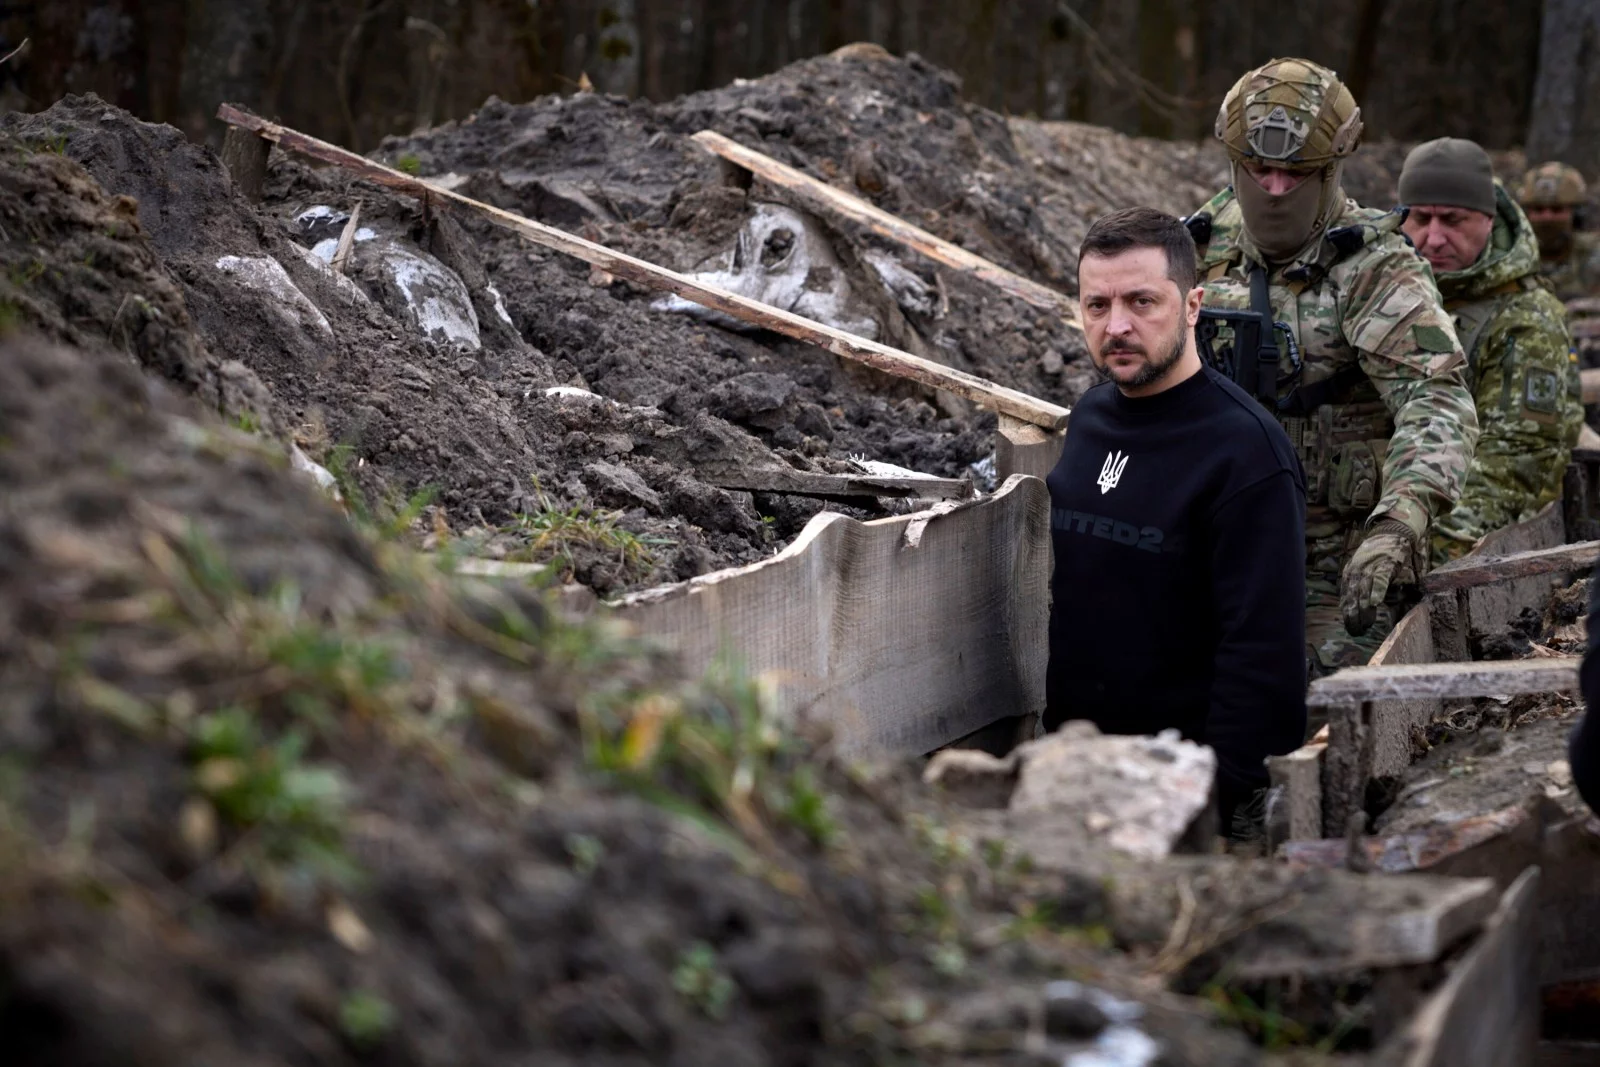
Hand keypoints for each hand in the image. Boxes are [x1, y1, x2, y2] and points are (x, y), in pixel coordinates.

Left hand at [1340, 519, 1418, 636]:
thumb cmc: (1379, 556)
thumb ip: (1364, 588)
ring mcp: (1370, 568)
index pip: (1345, 598)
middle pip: (1352, 598)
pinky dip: (1377, 591)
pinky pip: (1379, 580)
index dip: (1347, 614)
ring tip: (1366, 624)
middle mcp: (1356, 572)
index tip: (1351, 628)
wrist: (1390, 533)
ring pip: (1364, 591)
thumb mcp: (1366, 572)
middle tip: (1358, 632)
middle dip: (1354, 616)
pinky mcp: (1384, 564)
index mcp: (1350, 574)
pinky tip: (1375, 604)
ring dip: (1364, 609)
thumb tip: (1366, 608)